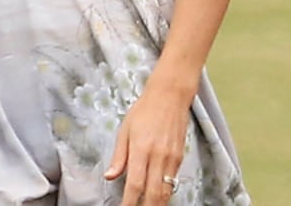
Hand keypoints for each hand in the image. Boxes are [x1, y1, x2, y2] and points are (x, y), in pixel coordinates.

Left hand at [104, 86, 189, 205]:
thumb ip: (119, 156)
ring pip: (166, 190)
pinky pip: (173, 180)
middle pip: (153, 193)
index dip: (129, 202)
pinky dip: (165, 191)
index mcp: (141, 149)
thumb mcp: (124, 130)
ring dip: (157, 203)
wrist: (171, 95)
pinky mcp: (180, 156)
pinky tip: (158, 196)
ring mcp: (172, 157)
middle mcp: (158, 156)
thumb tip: (109, 176)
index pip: (135, 184)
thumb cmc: (145, 110)